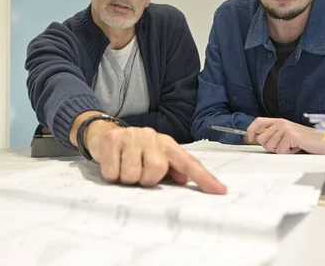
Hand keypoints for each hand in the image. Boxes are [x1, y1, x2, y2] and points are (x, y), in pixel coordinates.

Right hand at [70, 112, 226, 193]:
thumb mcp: (154, 158)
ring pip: (133, 173)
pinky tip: (112, 165)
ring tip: (124, 168)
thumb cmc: (134, 152)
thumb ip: (172, 170)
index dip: (203, 178)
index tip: (219, 191)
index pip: (188, 162)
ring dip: (127, 179)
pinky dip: (112, 175)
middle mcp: (151, 136)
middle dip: (146, 179)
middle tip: (138, 174)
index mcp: (166, 143)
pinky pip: (114, 172)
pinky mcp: (112, 140)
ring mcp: (131, 136)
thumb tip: (184, 179)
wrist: (104, 134)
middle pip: (156, 170)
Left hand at [247, 117, 324, 153]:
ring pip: (270, 146)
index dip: (251, 130)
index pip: (258, 121)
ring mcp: (285, 128)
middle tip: (284, 146)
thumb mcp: (287, 135)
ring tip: (292, 146)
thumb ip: (274, 135)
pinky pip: (280, 150)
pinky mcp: (290, 135)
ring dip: (281, 150)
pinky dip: (288, 152)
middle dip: (271, 147)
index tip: (250, 138)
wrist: (323, 142)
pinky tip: (296, 147)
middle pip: (262, 139)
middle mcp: (280, 123)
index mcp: (279, 121)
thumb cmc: (306, 141)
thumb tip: (258, 139)